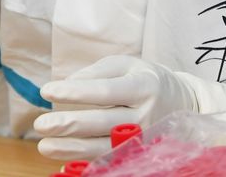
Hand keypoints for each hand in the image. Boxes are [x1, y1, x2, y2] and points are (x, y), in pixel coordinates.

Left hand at [33, 55, 198, 160]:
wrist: (185, 103)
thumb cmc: (146, 79)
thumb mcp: (127, 64)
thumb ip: (97, 72)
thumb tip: (67, 84)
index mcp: (143, 87)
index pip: (104, 91)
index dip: (74, 92)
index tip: (46, 90)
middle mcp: (145, 115)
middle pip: (103, 123)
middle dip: (69, 124)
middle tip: (40, 124)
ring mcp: (144, 139)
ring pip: (105, 147)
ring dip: (72, 149)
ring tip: (44, 145)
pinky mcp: (140, 153)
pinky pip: (111, 160)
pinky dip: (86, 161)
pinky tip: (64, 158)